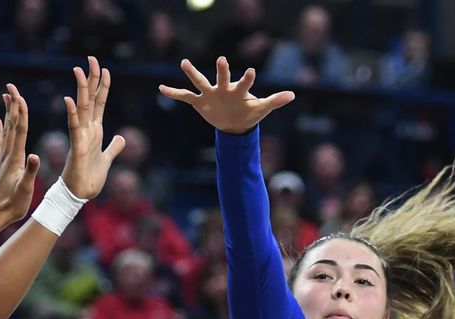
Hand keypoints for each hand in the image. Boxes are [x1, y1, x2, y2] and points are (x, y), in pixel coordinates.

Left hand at [0, 84, 40, 229]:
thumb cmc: (12, 206)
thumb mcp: (25, 190)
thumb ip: (30, 172)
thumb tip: (35, 155)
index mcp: (15, 159)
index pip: (19, 131)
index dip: (21, 113)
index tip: (21, 95)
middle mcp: (7, 156)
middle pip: (11, 125)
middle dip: (13, 105)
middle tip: (11, 86)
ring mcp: (3, 159)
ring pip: (5, 130)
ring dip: (7, 112)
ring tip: (6, 95)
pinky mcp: (1, 165)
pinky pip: (0, 141)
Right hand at [60, 56, 125, 199]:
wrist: (79, 195)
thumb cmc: (89, 178)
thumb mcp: (107, 159)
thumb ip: (114, 147)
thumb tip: (121, 138)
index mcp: (95, 131)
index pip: (99, 103)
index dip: (102, 86)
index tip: (104, 69)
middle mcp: (87, 130)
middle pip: (90, 99)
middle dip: (91, 79)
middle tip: (92, 59)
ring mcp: (80, 137)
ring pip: (81, 108)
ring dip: (80, 89)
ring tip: (79, 70)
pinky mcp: (76, 147)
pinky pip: (74, 128)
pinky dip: (72, 114)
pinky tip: (69, 100)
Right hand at [159, 57, 294, 134]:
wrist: (234, 124)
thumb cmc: (249, 113)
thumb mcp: (261, 109)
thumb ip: (274, 101)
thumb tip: (293, 95)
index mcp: (238, 91)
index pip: (243, 83)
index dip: (247, 79)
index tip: (250, 71)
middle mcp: (223, 89)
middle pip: (222, 78)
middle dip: (222, 71)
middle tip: (222, 60)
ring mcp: (210, 94)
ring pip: (200, 82)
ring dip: (192, 74)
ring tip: (184, 63)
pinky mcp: (200, 102)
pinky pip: (184, 97)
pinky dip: (173, 93)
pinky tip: (161, 88)